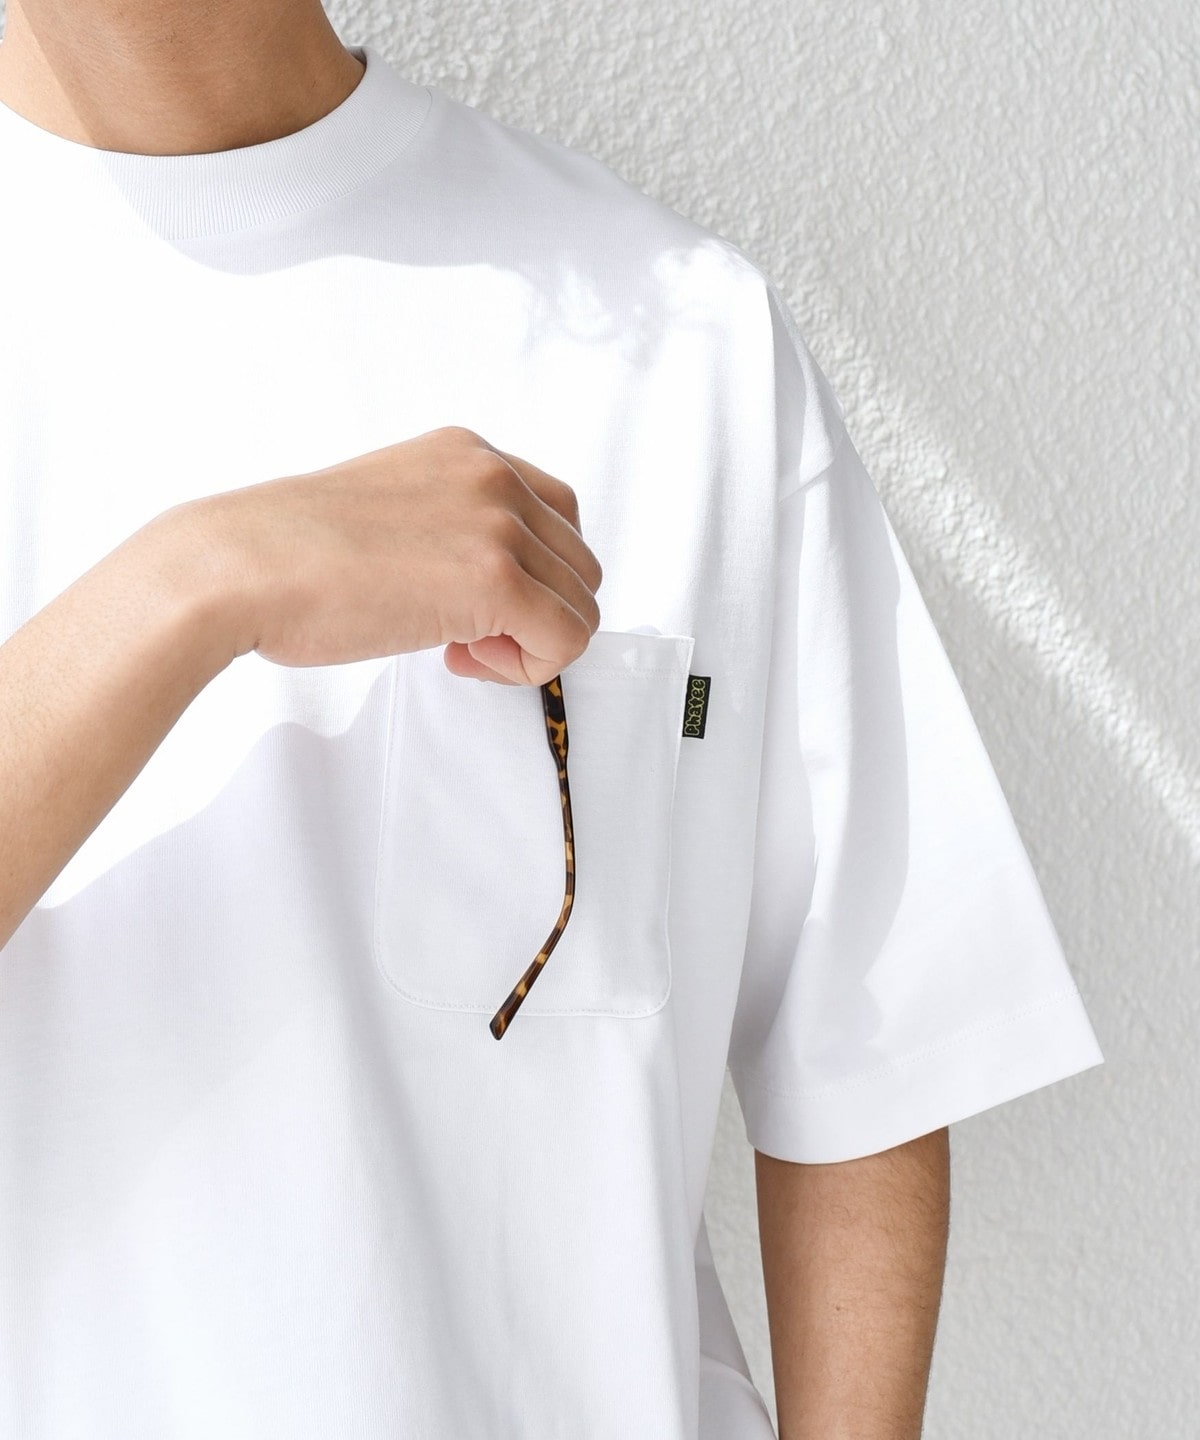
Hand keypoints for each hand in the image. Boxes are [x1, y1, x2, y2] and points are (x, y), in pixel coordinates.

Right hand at [179, 425, 602, 685]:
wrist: (239, 568)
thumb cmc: (291, 553)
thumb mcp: (391, 510)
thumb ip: (450, 525)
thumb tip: (487, 582)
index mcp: (467, 452)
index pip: (559, 515)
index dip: (532, 574)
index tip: (477, 603)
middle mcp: (494, 476)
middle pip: (579, 564)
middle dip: (537, 612)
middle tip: (470, 637)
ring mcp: (500, 525)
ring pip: (581, 606)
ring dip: (532, 643)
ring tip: (463, 650)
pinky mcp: (496, 581)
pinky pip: (566, 640)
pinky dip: (530, 667)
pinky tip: (464, 660)